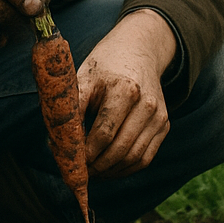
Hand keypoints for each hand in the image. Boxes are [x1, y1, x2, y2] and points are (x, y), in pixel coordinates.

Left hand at [77, 9, 176, 178]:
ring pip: (135, 159)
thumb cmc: (106, 67)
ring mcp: (159, 116)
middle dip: (98, 167)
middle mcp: (146, 105)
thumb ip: (73, 108)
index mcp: (125, 90)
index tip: (73, 161)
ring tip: (94, 172)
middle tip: (81, 172)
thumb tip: (59, 141)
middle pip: (120, 150)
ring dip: (112, 171)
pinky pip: (146, 158)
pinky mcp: (164, 125)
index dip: (87, 153)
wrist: (138, 51)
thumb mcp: (85, 78)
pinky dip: (127, 169)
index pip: (104, 133)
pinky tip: (110, 168)